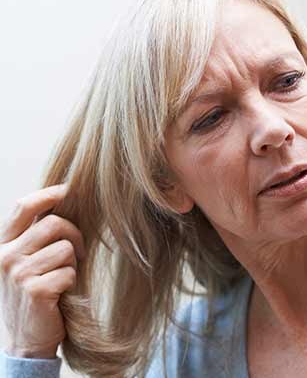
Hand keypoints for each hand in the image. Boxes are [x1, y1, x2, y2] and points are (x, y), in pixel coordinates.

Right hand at [0, 184, 84, 358]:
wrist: (26, 338)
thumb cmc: (33, 293)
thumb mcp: (25, 261)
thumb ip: (35, 235)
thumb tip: (63, 201)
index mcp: (1, 244)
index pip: (23, 206)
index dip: (49, 194)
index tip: (69, 190)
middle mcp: (4, 256)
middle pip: (53, 224)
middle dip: (74, 235)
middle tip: (77, 253)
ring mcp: (17, 273)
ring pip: (65, 248)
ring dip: (72, 263)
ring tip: (62, 277)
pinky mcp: (34, 290)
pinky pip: (69, 272)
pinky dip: (72, 282)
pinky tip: (60, 293)